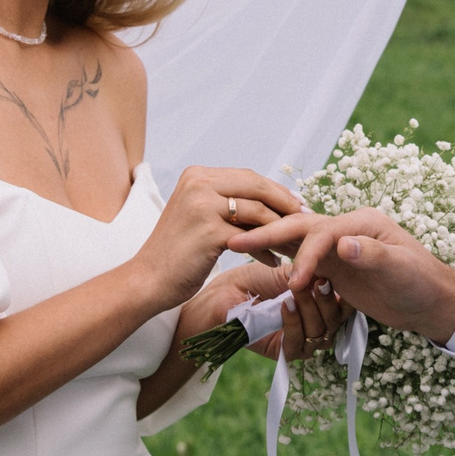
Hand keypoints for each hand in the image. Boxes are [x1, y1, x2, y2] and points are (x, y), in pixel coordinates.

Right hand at [132, 167, 304, 309]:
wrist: (148, 280)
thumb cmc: (177, 253)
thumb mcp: (198, 215)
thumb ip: (225, 202)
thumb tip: (269, 200)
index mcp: (197, 175)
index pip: (248, 176)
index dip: (275, 190)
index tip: (295, 203)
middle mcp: (198, 183)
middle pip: (256, 186)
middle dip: (285, 203)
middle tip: (306, 218)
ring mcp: (203, 205)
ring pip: (257, 211)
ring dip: (280, 229)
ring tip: (293, 244)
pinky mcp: (209, 231)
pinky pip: (251, 237)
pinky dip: (266, 250)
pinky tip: (274, 261)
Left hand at [178, 262, 348, 360]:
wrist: (221, 296)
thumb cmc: (252, 281)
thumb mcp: (286, 272)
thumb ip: (310, 274)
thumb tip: (335, 270)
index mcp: (319, 306)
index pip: (343, 306)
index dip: (343, 293)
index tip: (335, 273)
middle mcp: (313, 325)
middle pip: (336, 321)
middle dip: (327, 300)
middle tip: (319, 281)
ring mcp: (300, 340)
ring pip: (321, 332)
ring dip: (310, 309)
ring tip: (298, 290)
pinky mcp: (283, 352)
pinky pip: (298, 343)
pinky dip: (293, 323)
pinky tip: (285, 304)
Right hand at [231, 208, 454, 346]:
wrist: (431, 301)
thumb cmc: (421, 282)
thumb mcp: (401, 269)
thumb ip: (373, 254)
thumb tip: (344, 243)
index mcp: (362, 221)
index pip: (323, 232)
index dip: (306, 255)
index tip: (295, 281)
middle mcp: (346, 229)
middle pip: (301, 228)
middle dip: (269, 234)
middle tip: (236, 242)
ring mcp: (338, 246)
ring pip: (296, 241)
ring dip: (269, 245)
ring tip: (236, 247)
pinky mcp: (334, 265)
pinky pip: (302, 259)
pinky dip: (281, 261)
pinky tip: (260, 265)